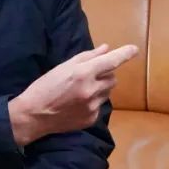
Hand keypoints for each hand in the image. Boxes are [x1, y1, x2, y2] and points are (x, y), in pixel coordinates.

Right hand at [9, 44, 137, 145]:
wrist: (34, 115)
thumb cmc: (45, 86)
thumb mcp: (63, 67)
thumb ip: (87, 57)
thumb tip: (107, 49)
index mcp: (83, 73)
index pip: (111, 61)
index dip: (124, 54)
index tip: (134, 49)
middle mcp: (91, 90)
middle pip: (112, 78)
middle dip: (105, 75)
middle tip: (89, 77)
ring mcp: (92, 106)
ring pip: (107, 93)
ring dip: (100, 89)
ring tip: (80, 92)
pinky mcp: (91, 119)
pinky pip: (100, 106)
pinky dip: (93, 102)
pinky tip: (77, 104)